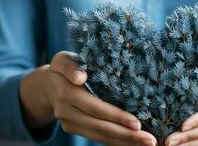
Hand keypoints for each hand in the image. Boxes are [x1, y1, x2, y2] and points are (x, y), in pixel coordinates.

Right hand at [20, 51, 156, 145]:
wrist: (48, 85)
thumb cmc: (63, 68)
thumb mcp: (63, 60)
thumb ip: (70, 66)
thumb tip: (81, 77)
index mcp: (66, 94)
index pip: (95, 108)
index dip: (116, 116)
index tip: (137, 123)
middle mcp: (66, 112)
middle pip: (100, 127)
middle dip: (126, 135)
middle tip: (150, 140)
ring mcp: (69, 124)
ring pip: (100, 136)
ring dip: (124, 142)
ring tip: (147, 143)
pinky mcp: (75, 129)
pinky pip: (97, 137)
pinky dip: (115, 142)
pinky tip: (132, 144)